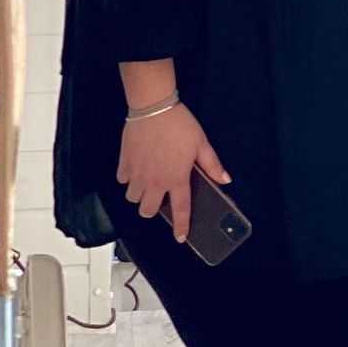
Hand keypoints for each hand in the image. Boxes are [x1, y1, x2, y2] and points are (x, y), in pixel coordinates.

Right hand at [116, 106, 228, 243]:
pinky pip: (122, 181)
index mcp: (176, 178)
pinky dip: (128, 179)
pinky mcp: (124, 164)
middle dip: (152, 209)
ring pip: (132, 198)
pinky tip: (136, 168)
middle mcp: (155, 182)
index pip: (180, 209)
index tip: (180, 238)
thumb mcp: (202, 143)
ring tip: (147, 182)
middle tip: (159, 196)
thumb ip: (212, 164)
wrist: (154, 108)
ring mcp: (137, 174)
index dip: (181, 226)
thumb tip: (225, 180)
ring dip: (139, 194)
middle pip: (147, 211)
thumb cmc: (180, 125)